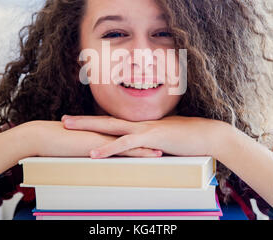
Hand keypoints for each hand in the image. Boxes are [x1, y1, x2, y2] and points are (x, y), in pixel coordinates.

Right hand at [21, 120, 161, 157]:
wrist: (41, 136)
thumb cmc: (52, 140)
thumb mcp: (72, 143)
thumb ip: (82, 145)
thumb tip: (88, 150)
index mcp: (98, 131)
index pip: (121, 133)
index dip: (136, 136)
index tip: (149, 139)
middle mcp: (104, 132)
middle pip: (131, 134)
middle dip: (147, 138)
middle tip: (164, 141)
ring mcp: (104, 136)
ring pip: (132, 140)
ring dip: (149, 145)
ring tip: (165, 149)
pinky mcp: (100, 144)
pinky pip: (123, 148)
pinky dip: (139, 151)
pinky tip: (152, 155)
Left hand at [61, 115, 230, 157]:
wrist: (208, 135)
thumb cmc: (190, 138)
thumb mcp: (167, 140)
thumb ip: (154, 142)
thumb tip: (146, 149)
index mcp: (142, 124)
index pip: (114, 123)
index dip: (96, 123)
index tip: (80, 123)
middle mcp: (140, 124)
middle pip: (106, 120)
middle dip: (83, 121)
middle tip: (63, 120)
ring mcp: (144, 129)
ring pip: (110, 127)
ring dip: (87, 127)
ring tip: (67, 127)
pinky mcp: (151, 138)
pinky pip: (126, 144)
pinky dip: (109, 148)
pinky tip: (94, 153)